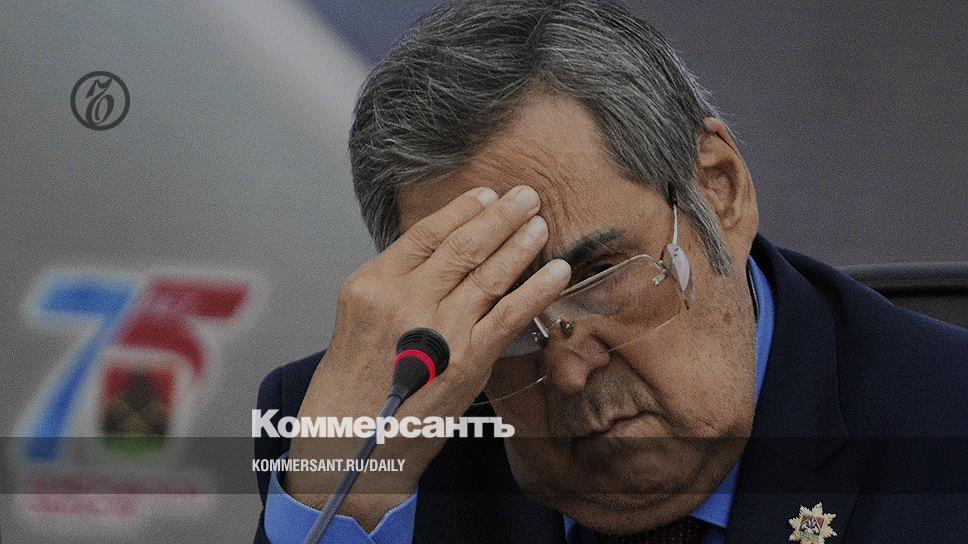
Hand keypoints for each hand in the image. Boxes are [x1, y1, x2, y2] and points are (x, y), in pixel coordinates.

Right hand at [286, 185, 570, 528]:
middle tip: (526, 195)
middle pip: (462, 247)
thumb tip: (444, 258)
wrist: (349, 444)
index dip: (462, 211)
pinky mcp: (466, 361)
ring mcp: (437, 329)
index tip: (485, 195)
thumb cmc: (353, 385)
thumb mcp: (359, 321)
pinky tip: (556, 270)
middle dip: (500, 217)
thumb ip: (397, 288)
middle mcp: (403, 300)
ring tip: (539, 222)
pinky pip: (510, 314)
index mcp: (372, 284)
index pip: (425, 234)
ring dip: (520, 244)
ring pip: (488, 274)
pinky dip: (537, 289)